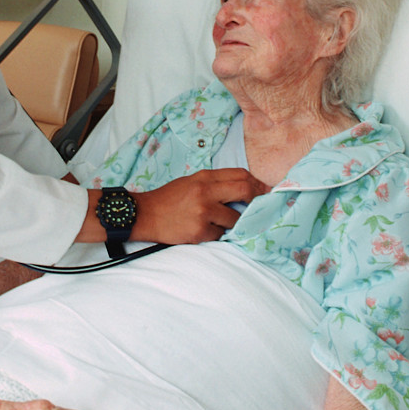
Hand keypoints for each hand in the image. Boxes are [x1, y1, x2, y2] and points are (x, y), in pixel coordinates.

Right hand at [133, 167, 267, 243]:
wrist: (145, 214)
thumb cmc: (169, 199)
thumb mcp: (191, 182)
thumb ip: (215, 184)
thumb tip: (245, 188)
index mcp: (204, 177)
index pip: (240, 174)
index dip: (256, 183)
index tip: (264, 190)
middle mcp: (205, 192)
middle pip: (245, 191)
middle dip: (256, 199)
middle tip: (260, 207)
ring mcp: (203, 212)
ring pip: (235, 219)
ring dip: (232, 223)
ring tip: (218, 223)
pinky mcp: (199, 231)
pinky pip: (220, 235)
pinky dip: (216, 235)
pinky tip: (203, 231)